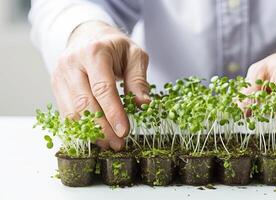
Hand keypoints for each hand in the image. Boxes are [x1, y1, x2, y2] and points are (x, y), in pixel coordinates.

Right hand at [51, 21, 149, 150]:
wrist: (88, 35)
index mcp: (94, 52)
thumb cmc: (114, 46)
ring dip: (90, 132)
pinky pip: (65, 112)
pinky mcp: (56, 86)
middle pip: (84, 103)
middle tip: (118, 144)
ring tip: (109, 143)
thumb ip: (139, 79)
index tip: (124, 132)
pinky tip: (95, 136)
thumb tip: (143, 105)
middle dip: (102, 128)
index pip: (103, 88)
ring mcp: (60, 75)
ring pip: (72, 111)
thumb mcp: (134, 55)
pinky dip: (80, 128)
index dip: (113, 113)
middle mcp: (72, 63)